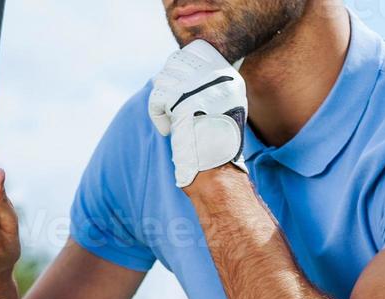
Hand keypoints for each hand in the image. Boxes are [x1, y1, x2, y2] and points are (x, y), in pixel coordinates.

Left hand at [148, 40, 248, 188]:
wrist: (215, 163)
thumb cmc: (217, 141)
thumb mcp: (224, 105)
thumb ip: (209, 82)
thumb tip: (179, 61)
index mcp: (228, 75)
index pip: (196, 49)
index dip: (181, 66)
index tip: (180, 92)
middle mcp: (216, 75)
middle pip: (176, 61)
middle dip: (168, 83)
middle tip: (173, 106)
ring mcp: (198, 84)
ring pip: (162, 78)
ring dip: (162, 101)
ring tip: (173, 119)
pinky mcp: (181, 97)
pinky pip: (156, 97)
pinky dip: (157, 115)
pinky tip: (168, 129)